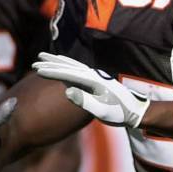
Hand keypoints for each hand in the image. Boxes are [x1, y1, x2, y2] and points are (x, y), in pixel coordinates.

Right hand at [33, 53, 149, 127]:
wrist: (136, 112)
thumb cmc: (119, 114)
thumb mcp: (102, 111)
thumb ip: (85, 101)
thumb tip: (68, 90)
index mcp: (94, 81)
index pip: (69, 74)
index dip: (53, 71)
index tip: (38, 69)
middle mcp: (96, 75)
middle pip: (70, 65)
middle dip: (52, 63)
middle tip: (36, 60)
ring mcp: (98, 77)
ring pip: (75, 65)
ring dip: (60, 61)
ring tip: (46, 57)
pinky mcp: (99, 81)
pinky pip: (80, 70)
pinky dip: (69, 66)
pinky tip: (64, 67)